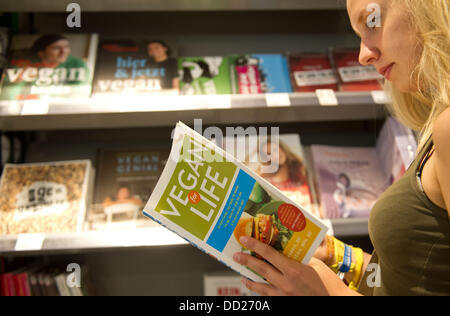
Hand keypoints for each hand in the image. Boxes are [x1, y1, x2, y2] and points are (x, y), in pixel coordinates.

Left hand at [233, 236, 358, 295]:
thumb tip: (286, 251)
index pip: (269, 254)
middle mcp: (286, 284)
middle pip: (261, 270)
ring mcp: (285, 296)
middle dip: (247, 262)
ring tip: (243, 277)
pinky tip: (259, 289)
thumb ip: (299, 258)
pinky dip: (262, 293)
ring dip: (250, 282)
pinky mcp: (286, 304)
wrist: (337, 302)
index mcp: (293, 270)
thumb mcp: (315, 265)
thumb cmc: (328, 283)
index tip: (245, 240)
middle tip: (236, 256)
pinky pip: (270, 298)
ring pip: (261, 288)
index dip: (255, 246)